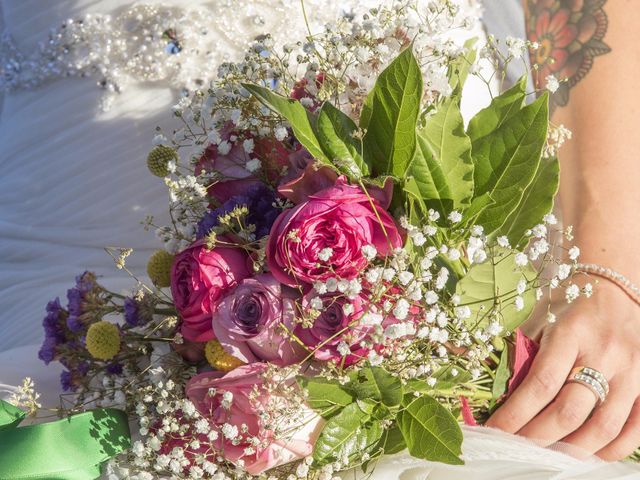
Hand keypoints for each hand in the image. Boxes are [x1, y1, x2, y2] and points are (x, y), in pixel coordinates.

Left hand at [486, 280, 639, 459]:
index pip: (541, 384)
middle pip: (570, 410)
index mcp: (571, 333)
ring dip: (570, 449)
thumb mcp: (539, 321)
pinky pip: (635, 429)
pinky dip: (611, 449)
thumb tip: (496, 394)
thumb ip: (521, 355)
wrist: (615, 288)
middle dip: (537, 436)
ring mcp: (633, 371)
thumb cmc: (568, 306)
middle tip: (514, 446)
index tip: (494, 429)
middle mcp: (605, 353)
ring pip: (604, 426)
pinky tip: (587, 453)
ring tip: (545, 454)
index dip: (516, 413)